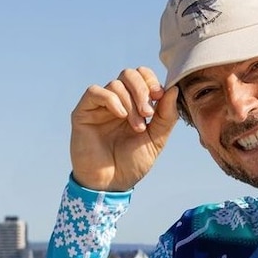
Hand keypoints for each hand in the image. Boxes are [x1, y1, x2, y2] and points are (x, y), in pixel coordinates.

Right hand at [70, 67, 179, 191]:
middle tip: (148, 113)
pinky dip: (112, 100)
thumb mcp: (157, 139)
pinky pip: (95, 92)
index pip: (142, 76)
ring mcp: (100, 106)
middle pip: (129, 74)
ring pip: (115, 84)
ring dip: (130, 103)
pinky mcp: (83, 112)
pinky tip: (121, 116)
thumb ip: (166, 116)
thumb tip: (174, 89)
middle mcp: (118, 102)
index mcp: (135, 105)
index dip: (152, 81)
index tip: (160, 97)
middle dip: (142, 90)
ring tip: (137, 126)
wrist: (112, 183)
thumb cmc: (133, 163)